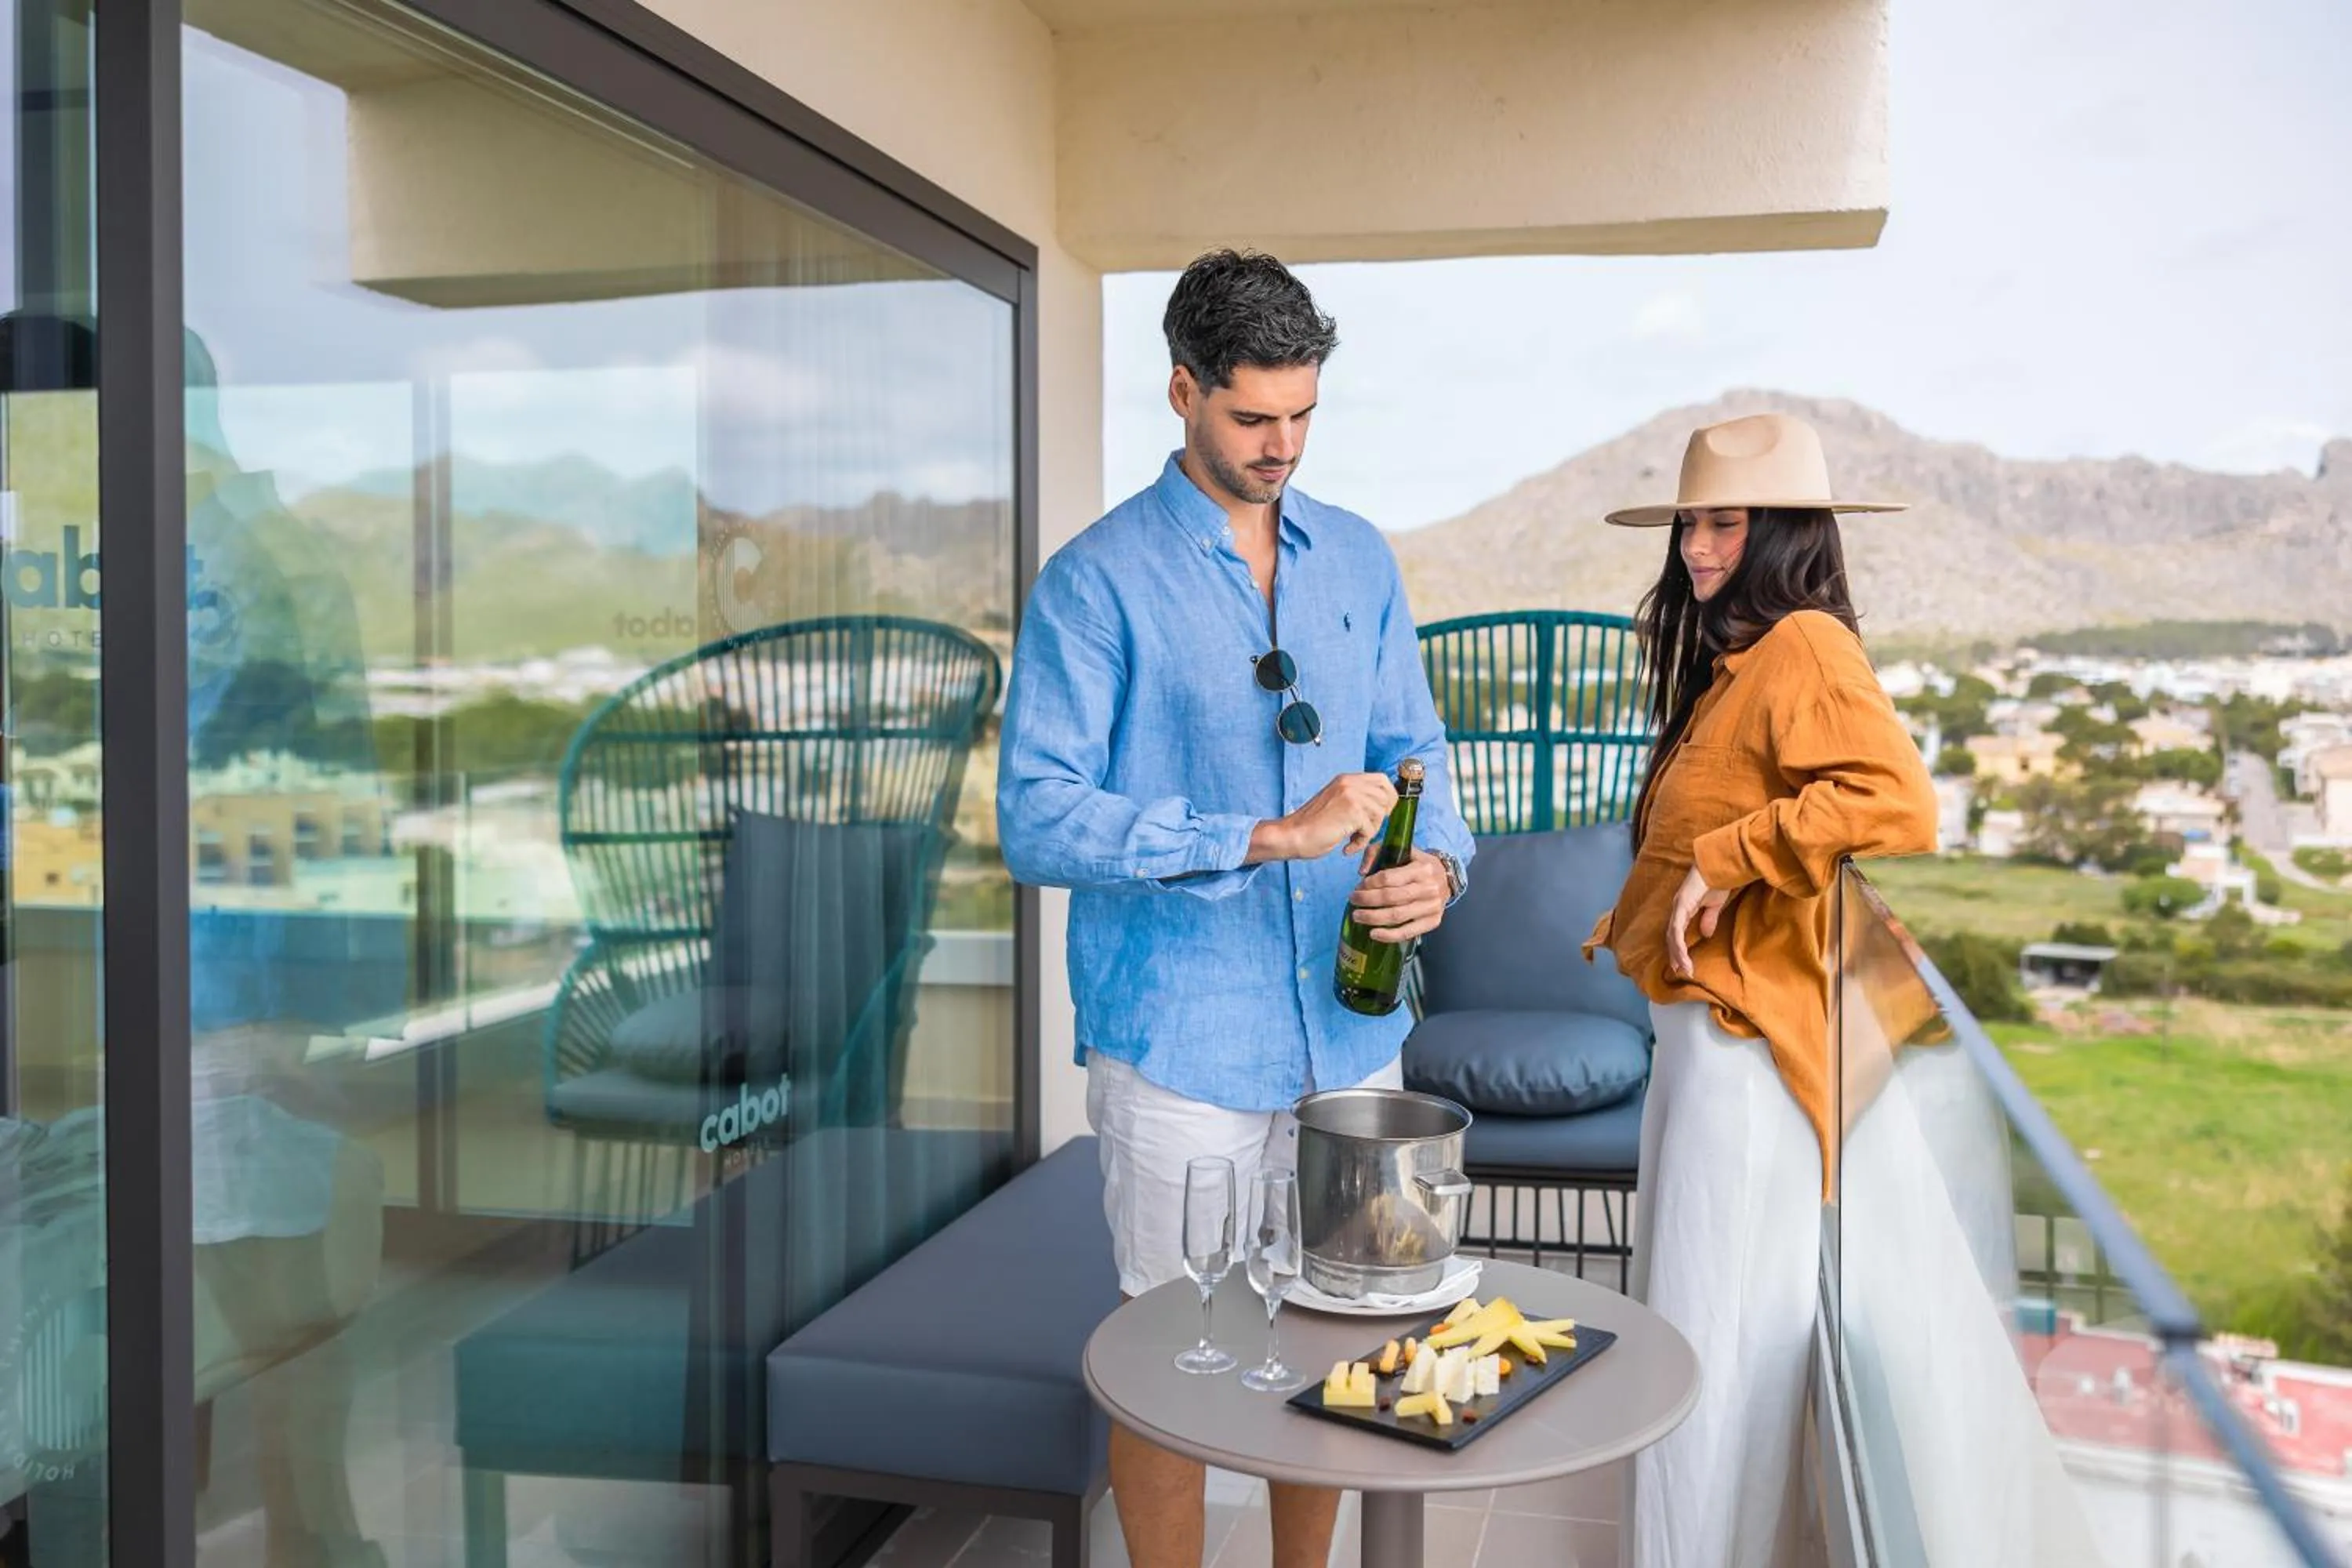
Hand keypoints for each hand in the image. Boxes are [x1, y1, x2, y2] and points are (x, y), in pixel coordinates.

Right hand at [1253, 772, 1397, 861]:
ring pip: (1380, 814)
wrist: (1291, 835)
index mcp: (1346, 779)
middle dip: (1381, 817)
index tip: (1382, 813)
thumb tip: (1382, 805)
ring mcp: (1351, 796)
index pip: (1382, 779)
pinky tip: (1346, 846)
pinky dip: (1360, 843)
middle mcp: (1350, 783)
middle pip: (1386, 797)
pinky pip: (1370, 830)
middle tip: (1365, 829)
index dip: (1388, 797)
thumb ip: (1355, 798)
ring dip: (1369, 832)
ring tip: (1351, 838)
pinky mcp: (1352, 812)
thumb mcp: (1336, 802)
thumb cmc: (1312, 826)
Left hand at [1348, 849, 1452, 943]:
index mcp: (1421, 868)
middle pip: (1390, 897)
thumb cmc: (1418, 865)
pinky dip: (1389, 935)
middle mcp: (1429, 888)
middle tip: (1353, 900)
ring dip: (1372, 917)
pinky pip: (1408, 932)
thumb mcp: (1403, 850)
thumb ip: (1378, 852)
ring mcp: (1432, 907)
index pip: (1389, 877)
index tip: (1359, 886)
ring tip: (1357, 916)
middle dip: (1367, 900)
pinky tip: (1373, 934)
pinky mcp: (1433, 922)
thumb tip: (1362, 872)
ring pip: (1397, 915)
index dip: (1370, 883)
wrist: (1447, 879)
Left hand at [1665, 864, 1729, 976]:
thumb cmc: (1717, 882)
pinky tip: (1682, 955)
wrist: (1720, 866)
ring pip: (1672, 935)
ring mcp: (1678, 906)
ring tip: (1684, 968)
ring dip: (1677, 953)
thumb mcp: (1714, 906)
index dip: (1677, 948)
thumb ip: (1708, 919)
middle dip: (1675, 955)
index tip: (1681, 964)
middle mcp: (1677, 908)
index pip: (1676, 932)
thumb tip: (1705, 935)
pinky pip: (1677, 927)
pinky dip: (1678, 942)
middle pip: (1671, 936)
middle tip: (1679, 971)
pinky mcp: (1682, 904)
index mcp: (1683, 908)